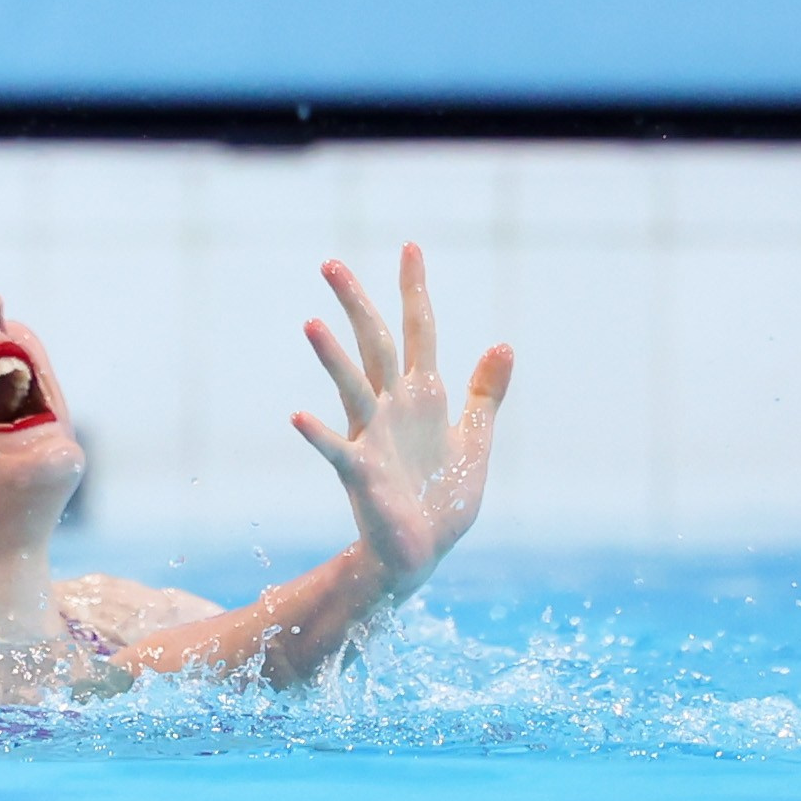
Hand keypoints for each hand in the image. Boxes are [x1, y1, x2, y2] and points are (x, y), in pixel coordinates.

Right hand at [291, 244, 511, 599]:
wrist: (422, 552)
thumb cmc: (442, 498)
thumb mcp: (475, 440)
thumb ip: (485, 394)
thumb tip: (503, 344)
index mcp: (423, 396)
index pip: (419, 331)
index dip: (415, 291)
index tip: (411, 247)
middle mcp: (392, 407)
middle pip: (374, 344)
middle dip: (356, 304)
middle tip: (330, 263)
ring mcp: (373, 437)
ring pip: (352, 386)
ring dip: (333, 357)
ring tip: (313, 323)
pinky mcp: (361, 474)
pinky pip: (337, 449)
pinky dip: (318, 433)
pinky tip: (297, 415)